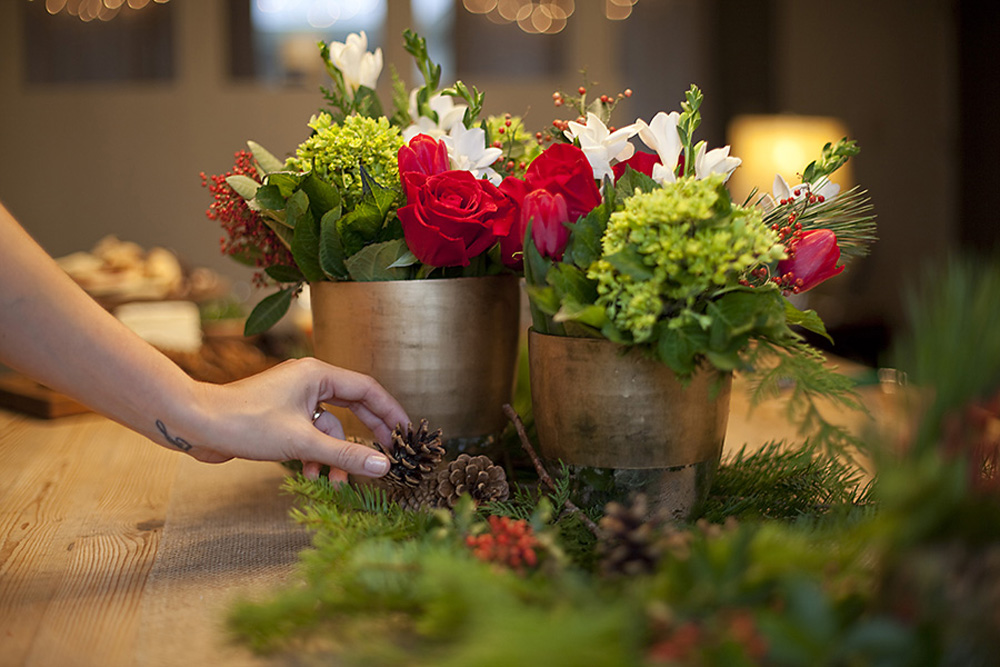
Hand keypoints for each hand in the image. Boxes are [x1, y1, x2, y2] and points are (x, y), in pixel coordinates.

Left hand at [175, 357, 408, 482]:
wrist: (196, 425)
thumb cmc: (246, 424)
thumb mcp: (302, 442)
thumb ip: (345, 455)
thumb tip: (383, 466)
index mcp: (318, 374)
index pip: (368, 389)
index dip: (390, 412)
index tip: (407, 434)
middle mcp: (309, 381)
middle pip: (352, 407)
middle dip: (365, 437)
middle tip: (386, 458)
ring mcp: (294, 398)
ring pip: (328, 427)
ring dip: (332, 456)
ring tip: (332, 483)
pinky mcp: (280, 416)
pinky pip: (310, 435)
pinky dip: (313, 455)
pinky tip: (309, 476)